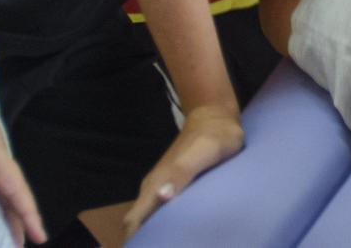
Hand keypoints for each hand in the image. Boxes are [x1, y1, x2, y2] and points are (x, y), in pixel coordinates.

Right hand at [121, 104, 244, 239]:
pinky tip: (176, 233)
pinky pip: (160, 211)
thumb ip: (182, 172)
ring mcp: (162, 187)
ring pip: (148, 218)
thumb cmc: (212, 135)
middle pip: (138, 224)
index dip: (135, 239)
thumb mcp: (203, 152)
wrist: (215, 116)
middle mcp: (154, 188)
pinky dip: (162, 225)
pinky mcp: (173, 186)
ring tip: (170, 243)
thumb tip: (161, 197)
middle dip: (143, 240)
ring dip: (153, 234)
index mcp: (157, 183)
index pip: (135, 219)